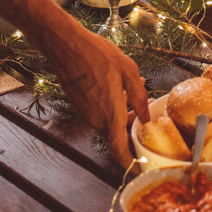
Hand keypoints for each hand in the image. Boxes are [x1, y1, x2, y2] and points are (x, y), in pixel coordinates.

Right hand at [39, 19, 149, 169]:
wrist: (66, 45)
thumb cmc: (97, 55)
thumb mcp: (128, 70)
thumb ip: (139, 97)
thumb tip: (145, 116)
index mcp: (110, 115)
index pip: (120, 152)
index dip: (131, 164)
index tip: (141, 166)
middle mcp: (95, 120)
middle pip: (117, 135)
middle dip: (131, 126)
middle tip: (145, 110)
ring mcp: (85, 114)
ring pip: (108, 123)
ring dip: (122, 114)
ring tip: (133, 90)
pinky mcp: (79, 107)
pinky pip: (99, 114)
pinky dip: (110, 107)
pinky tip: (116, 86)